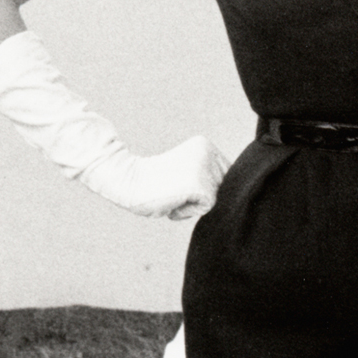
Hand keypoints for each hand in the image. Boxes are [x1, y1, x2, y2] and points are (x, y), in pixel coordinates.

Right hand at [82, 132, 226, 221]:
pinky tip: (171, 199)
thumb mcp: (186, 171)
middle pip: (223, 190)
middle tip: (173, 188)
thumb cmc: (153, 183)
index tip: (176, 182)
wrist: (126, 182)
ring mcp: (206, 168)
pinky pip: (205, 209)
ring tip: (172, 192)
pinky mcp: (201, 185)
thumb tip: (231, 195)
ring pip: (214, 200)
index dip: (201, 188)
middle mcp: (209, 152)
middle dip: (199, 197)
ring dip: (192, 204)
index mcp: (206, 146)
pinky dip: (186, 211)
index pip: (224, 178)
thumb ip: (207, 176)